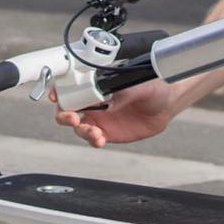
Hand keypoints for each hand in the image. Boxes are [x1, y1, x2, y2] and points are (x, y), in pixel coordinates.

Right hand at [51, 76, 175, 147]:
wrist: (167, 104)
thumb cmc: (153, 86)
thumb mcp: (138, 84)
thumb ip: (121, 91)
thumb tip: (108, 97)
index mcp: (96, 83)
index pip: (70, 85)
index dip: (59, 89)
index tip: (56, 95)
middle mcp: (93, 100)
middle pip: (66, 107)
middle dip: (64, 114)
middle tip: (73, 118)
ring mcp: (99, 117)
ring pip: (77, 125)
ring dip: (81, 130)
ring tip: (95, 133)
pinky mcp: (107, 132)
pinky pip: (92, 138)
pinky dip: (92, 140)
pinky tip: (100, 140)